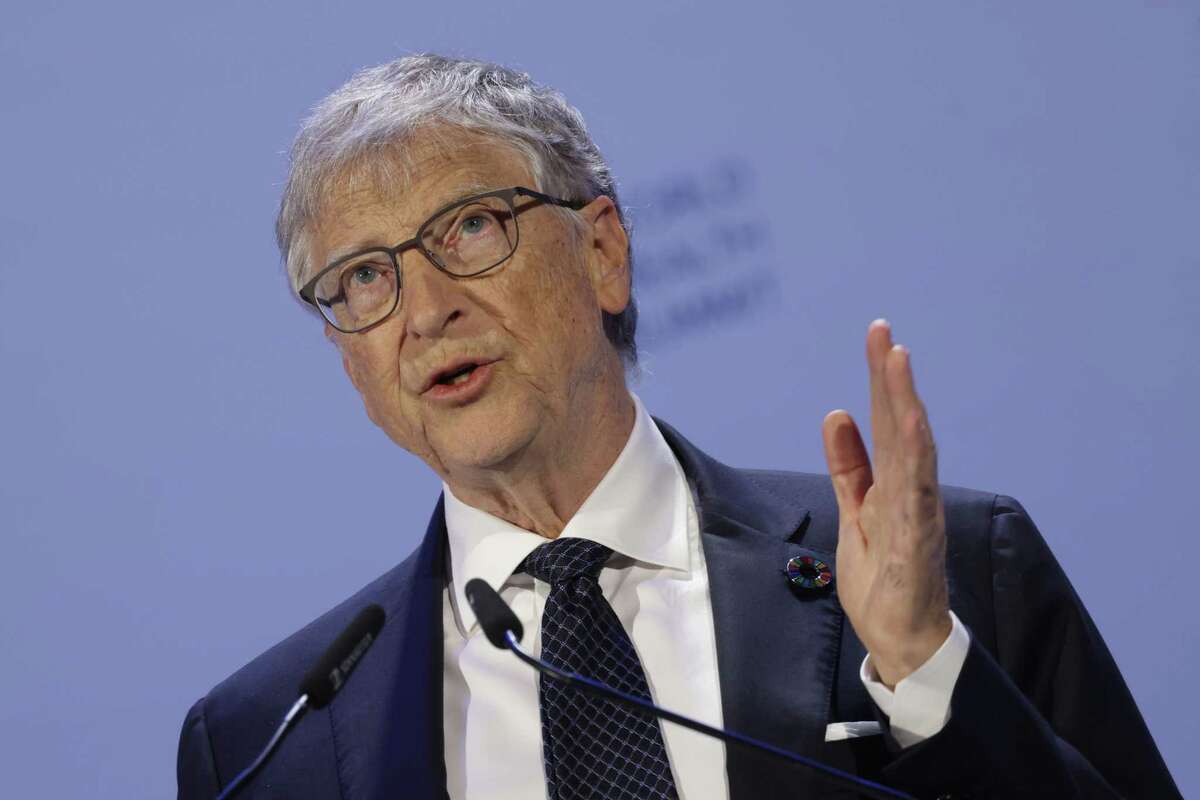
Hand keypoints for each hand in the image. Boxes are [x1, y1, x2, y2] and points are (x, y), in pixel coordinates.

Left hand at [822, 320, 951, 688]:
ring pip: (914, 450)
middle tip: (882, 331)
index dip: (881, 379)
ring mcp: (917, 514)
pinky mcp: (917, 542)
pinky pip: (918, 496)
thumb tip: (836, 415)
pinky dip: (916, 460)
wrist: (903, 640)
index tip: (878, 336)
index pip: (887, 421)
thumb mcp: (855, 511)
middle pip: (902, 424)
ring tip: (898, 363)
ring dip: (906, 405)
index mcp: (894, 482)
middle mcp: (911, 490)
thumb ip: (849, 466)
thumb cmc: (884, 579)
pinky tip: (914, 427)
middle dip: (891, 377)